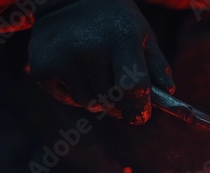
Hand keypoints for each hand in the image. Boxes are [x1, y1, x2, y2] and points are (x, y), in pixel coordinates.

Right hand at [29, 0, 173, 124]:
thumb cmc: (115, 21)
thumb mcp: (142, 34)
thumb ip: (157, 65)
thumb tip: (168, 92)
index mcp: (120, 37)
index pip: (133, 88)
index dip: (140, 108)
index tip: (140, 115)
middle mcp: (89, 47)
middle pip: (113, 101)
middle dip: (120, 101)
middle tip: (119, 86)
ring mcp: (62, 58)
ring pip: (91, 103)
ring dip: (98, 97)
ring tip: (96, 71)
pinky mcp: (41, 68)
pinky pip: (69, 99)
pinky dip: (76, 92)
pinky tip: (76, 69)